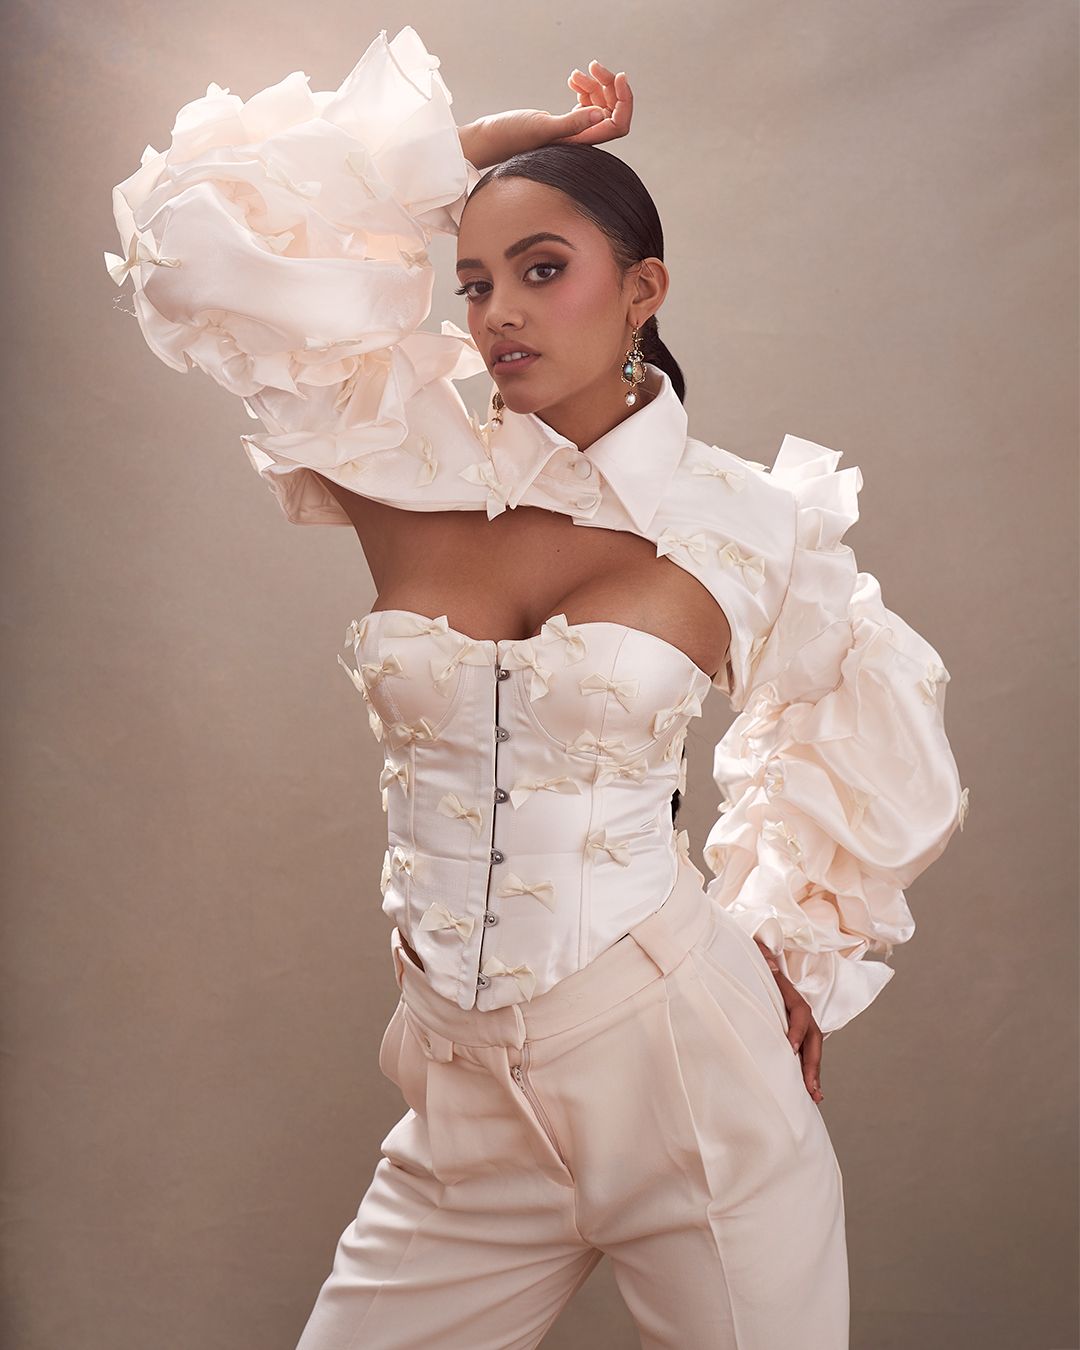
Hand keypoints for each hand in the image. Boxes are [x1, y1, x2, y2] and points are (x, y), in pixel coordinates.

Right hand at [458, 61, 633, 169]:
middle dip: (609, 86)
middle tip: (593, 66)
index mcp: (582, 143)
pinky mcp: (562, 123)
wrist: (489, 139)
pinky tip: (572, 80)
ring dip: (594, 85)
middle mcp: (581, 140)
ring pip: (599, 105)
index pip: (618, 125)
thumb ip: (572, 124)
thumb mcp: (542, 128)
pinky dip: (584, 89)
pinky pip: (585, 105)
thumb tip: (602, 116)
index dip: (624, 101)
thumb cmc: (510, 137)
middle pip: (612, 111)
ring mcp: (573, 132)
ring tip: (576, 75)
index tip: (619, 77)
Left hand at [755, 940, 825, 1105]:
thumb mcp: (758, 960)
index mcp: (791, 995)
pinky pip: (806, 1055)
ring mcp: (800, 1025)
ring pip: (813, 1050)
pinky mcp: (795, 1035)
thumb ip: (763, 959)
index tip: (790, 1047)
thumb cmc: (756, 966)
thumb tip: (766, 960)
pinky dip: (809, 1074)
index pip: (800, 1013)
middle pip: (813, 1037)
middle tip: (809, 1086)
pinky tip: (810, 1094)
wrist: (759, 963)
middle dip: (812, 1062)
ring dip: (814, 1073)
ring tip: (814, 1096)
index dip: (797, 1030)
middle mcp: (800, 1011)